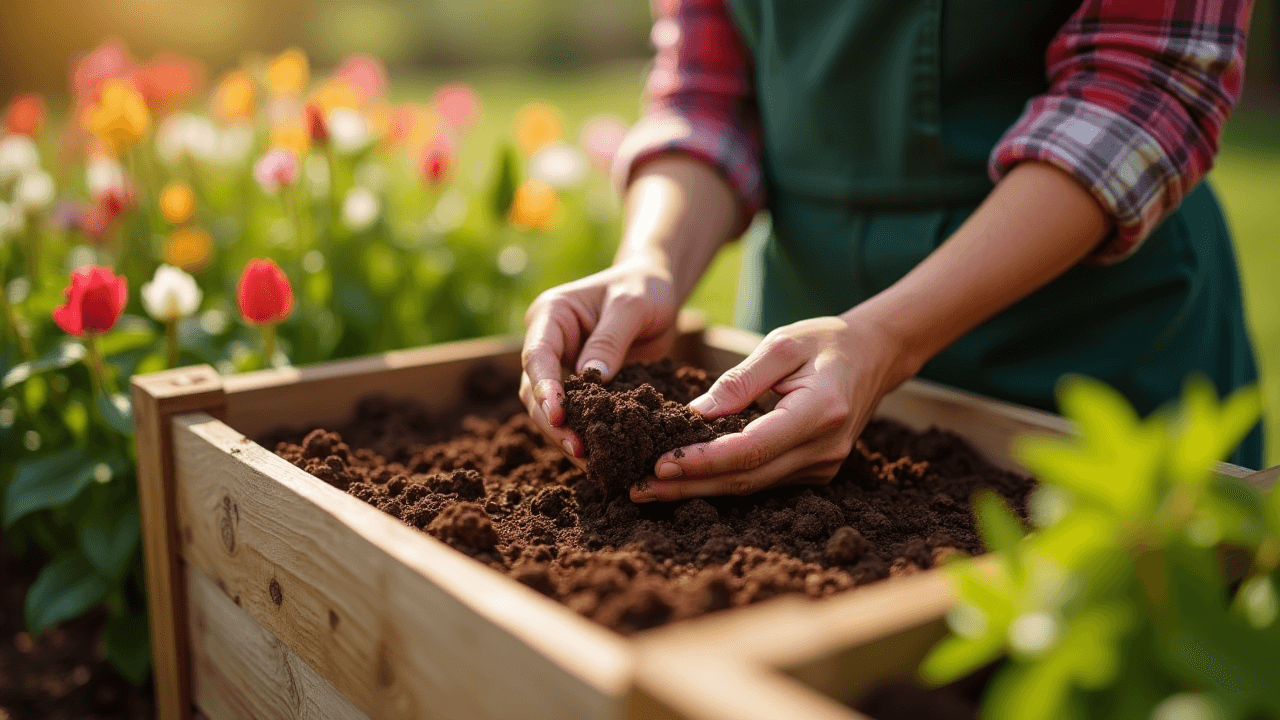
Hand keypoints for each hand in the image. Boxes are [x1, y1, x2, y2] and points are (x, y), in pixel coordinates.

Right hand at [520, 260, 678, 462]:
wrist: (655, 289)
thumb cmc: (643, 288)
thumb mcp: (632, 305)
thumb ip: (611, 338)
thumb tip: (593, 377)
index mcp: (551, 315)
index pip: (537, 355)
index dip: (544, 387)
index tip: (558, 415)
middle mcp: (548, 342)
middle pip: (534, 389)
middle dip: (553, 422)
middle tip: (577, 449)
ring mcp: (561, 366)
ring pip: (550, 409)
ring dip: (566, 435)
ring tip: (590, 462)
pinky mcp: (581, 387)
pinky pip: (576, 414)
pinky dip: (584, 435)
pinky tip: (601, 457)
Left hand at [630, 314, 913, 501]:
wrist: (874, 356)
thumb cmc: (824, 341)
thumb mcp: (780, 344)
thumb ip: (739, 381)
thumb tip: (695, 415)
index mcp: (819, 411)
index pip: (752, 448)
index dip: (703, 460)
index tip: (660, 462)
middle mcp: (825, 448)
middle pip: (747, 478)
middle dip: (690, 485)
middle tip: (639, 488)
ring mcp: (823, 466)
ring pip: (752, 487)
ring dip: (701, 489)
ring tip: (652, 488)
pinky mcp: (815, 471)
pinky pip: (763, 482)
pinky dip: (723, 481)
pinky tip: (689, 479)